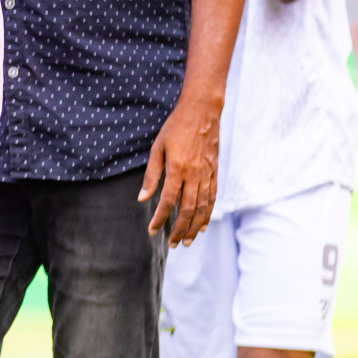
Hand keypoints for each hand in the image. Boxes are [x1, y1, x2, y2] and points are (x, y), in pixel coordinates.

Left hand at [139, 95, 219, 247]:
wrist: (202, 113)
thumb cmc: (175, 128)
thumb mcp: (157, 148)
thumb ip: (151, 175)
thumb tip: (142, 198)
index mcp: (178, 169)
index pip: (168, 202)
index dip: (160, 218)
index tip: (152, 231)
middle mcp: (195, 175)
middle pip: (188, 210)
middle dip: (179, 230)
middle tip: (172, 244)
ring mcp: (207, 175)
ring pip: (202, 208)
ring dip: (194, 227)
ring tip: (187, 241)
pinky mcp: (215, 172)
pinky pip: (212, 198)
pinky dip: (208, 214)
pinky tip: (202, 225)